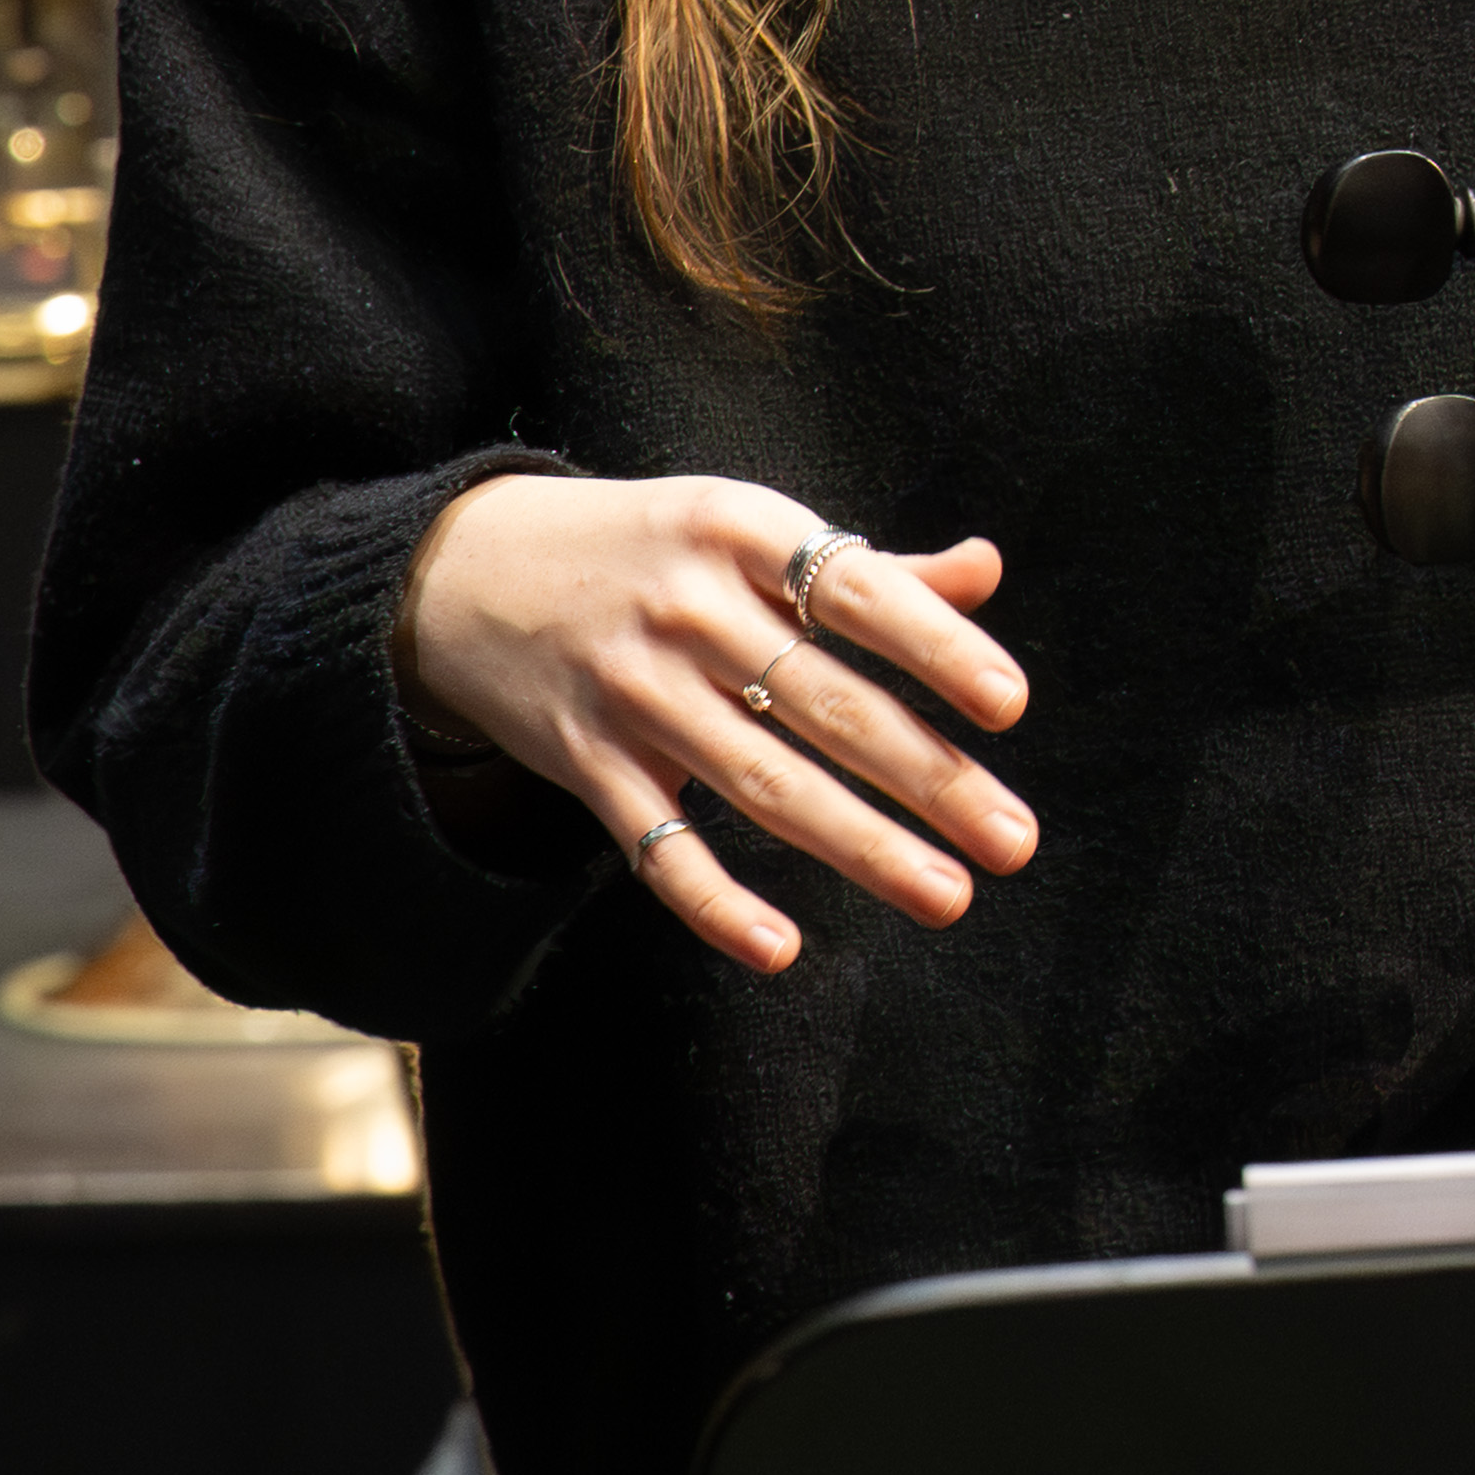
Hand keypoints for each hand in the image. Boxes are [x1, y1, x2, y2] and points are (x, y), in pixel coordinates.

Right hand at [400, 478, 1032, 976]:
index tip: (1010, 706)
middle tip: (1014, 840)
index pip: (860, 592)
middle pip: (826, 705)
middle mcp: (689, 611)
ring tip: (949, 895)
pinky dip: (715, 901)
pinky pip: (656, 843)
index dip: (938, 647)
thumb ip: (866, 566)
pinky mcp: (583, 762)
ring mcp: (632, 692)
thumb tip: (986, 572)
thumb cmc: (648, 548)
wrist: (460, 568)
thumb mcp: (745, 527)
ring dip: (862, 848)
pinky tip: (782, 948)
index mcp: (743, 532)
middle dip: (929, 778)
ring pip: (762, 783)